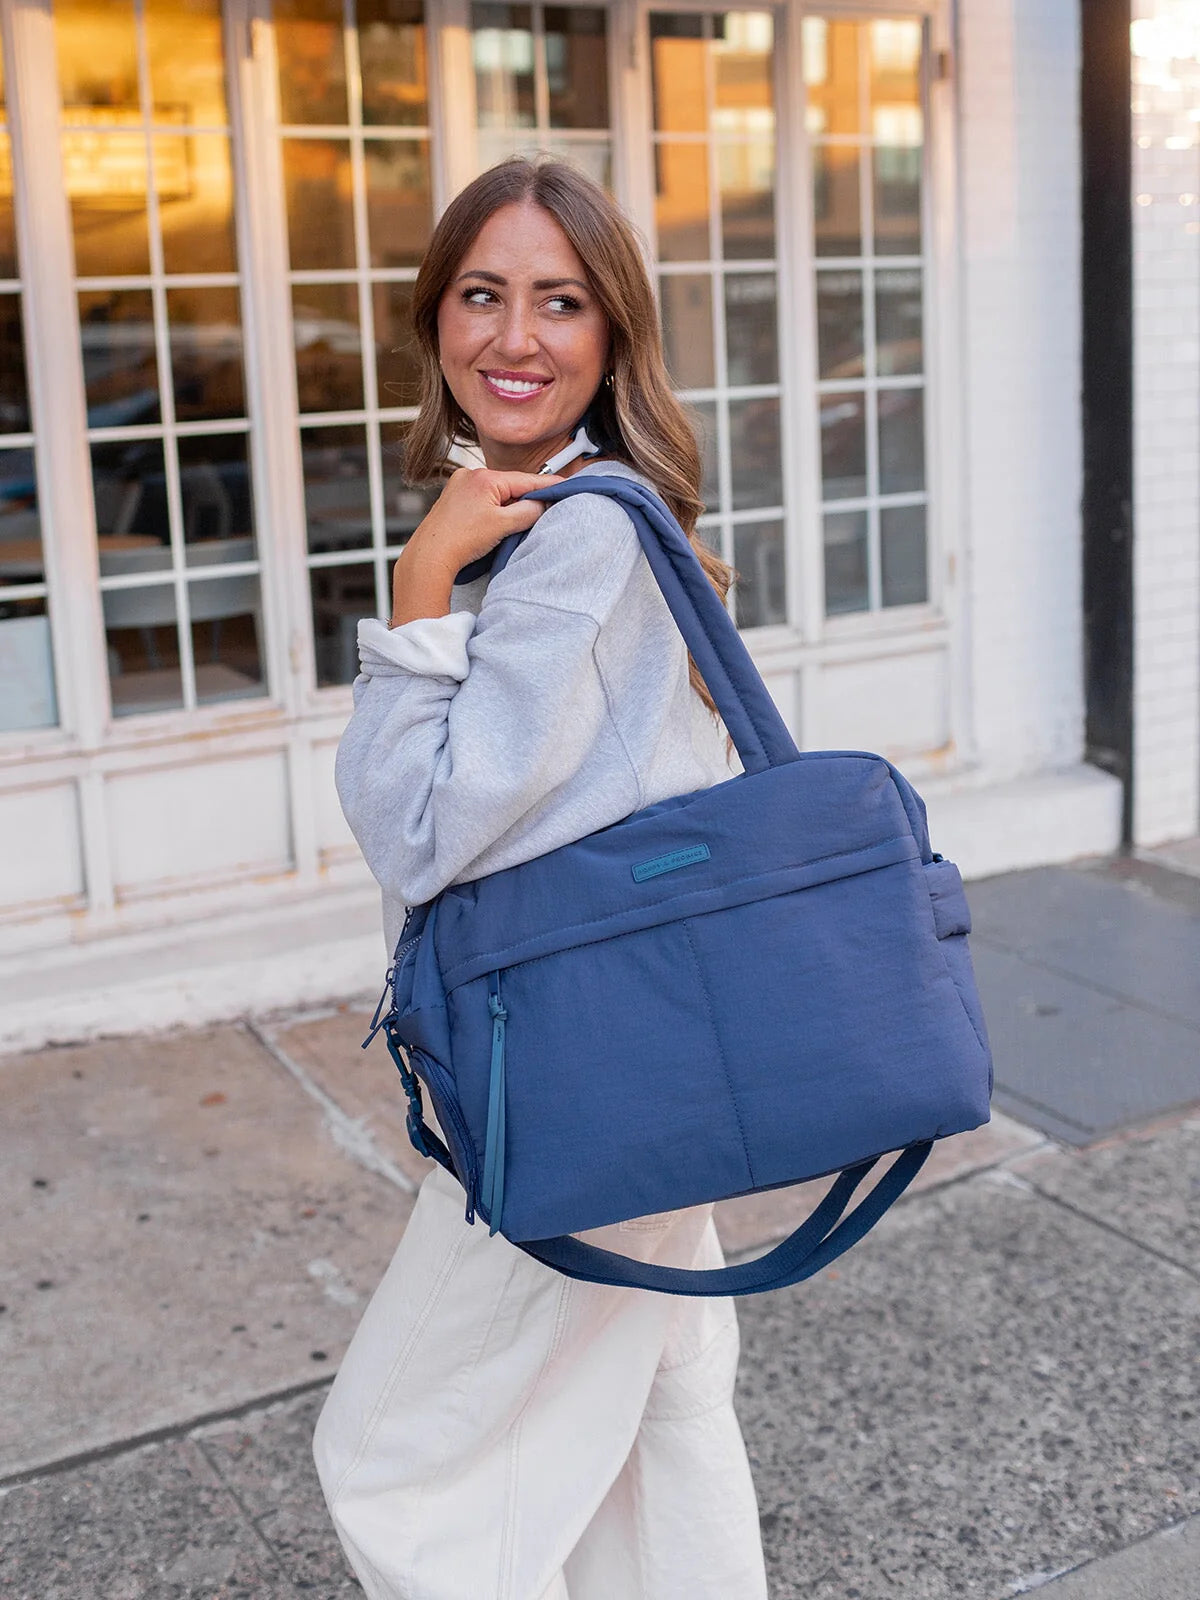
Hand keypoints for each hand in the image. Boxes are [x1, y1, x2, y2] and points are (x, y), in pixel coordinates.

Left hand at [390, 468, 559, 626]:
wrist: (429, 556)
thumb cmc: (461, 541)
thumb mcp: (503, 525)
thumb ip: (528, 512)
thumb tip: (542, 505)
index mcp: (484, 477)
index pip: (526, 480)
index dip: (548, 486)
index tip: (567, 486)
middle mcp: (470, 475)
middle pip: (511, 485)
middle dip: (527, 498)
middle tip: (545, 509)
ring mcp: (459, 485)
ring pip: (497, 492)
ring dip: (509, 505)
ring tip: (515, 522)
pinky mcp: (453, 498)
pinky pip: (483, 498)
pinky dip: (494, 508)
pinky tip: (495, 523)